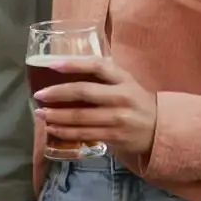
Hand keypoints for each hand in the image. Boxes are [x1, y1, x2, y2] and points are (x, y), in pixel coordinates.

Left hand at [32, 55, 158, 158]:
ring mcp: (117, 119)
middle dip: (58, 94)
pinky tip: (53, 129)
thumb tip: (70, 63)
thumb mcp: (126, 82)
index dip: (74, 64)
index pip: (97, 66)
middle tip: (39, 95)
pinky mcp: (114, 136)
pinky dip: (66, 132)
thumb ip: (104, 74)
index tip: (52, 65)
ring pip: (81, 117)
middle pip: (84, 92)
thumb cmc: (137, 101)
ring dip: (57, 116)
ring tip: (41, 114)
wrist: (161, 128)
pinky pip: (85, 134)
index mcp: (123, 79)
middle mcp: (120, 97)